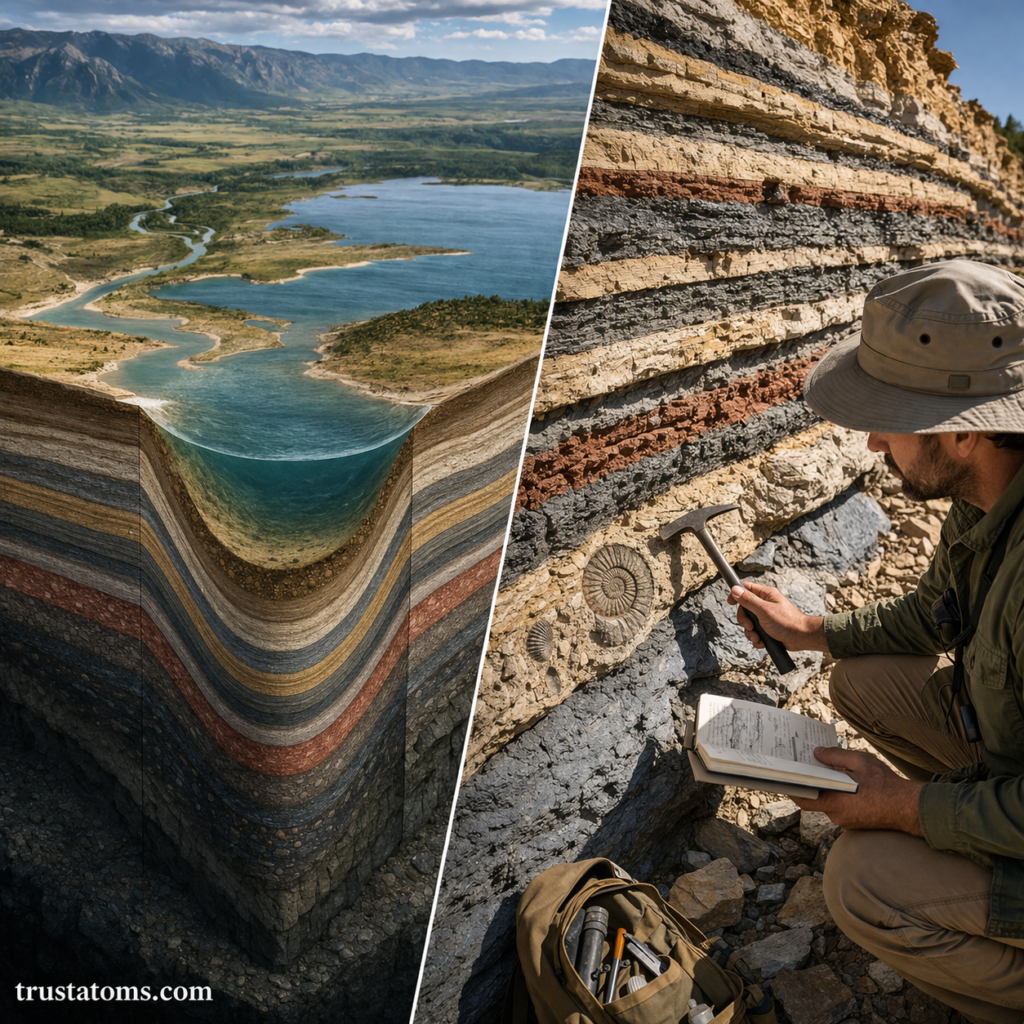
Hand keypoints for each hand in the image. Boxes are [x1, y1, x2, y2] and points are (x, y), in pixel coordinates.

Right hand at [727, 581, 828, 652]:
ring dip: (750, 632)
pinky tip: (762, 642)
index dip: (736, 594)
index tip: (730, 602)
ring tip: (758, 638)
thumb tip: (735, 590)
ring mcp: (765, 617)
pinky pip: (755, 632)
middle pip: (744, 609)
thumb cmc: (787, 622)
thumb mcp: (764, 610)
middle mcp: (765, 604)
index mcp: (765, 595)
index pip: (746, 588)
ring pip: (748, 623)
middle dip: (744, 621)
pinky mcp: (767, 628)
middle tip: (750, 627)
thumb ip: (749, 600)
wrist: (801, 638)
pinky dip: (756, 638)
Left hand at [792, 747, 924, 834]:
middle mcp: (838, 816)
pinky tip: (845, 784)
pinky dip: (840, 797)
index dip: (793, 789)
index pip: (804, 799)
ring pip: (830, 803)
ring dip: (829, 790)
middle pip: (817, 799)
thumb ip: (835, 757)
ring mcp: (847, 822)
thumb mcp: (859, 762)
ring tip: (829, 771)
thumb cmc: (885, 784)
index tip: (783, 779)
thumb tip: (817, 753)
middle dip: (813, 784)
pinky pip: (841, 808)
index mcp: (835, 802)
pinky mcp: (856, 823)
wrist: (910, 807)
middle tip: (808, 768)